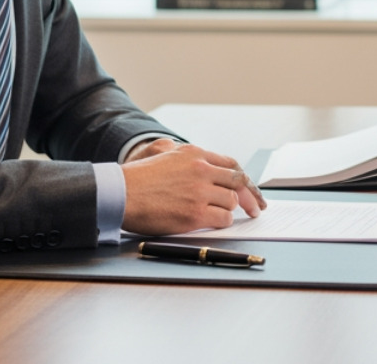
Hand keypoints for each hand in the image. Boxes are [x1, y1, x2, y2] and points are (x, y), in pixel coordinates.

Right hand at [121, 144, 266, 234]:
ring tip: (220, 215)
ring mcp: (199, 192)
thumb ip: (188, 158)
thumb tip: (209, 168)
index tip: (251, 189)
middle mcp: (201, 169)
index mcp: (195, 154)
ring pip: (231, 201)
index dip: (243, 179)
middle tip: (257, 208)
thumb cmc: (138, 179)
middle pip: (238, 181)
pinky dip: (223, 222)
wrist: (119, 194)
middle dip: (250, 196)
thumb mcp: (164, 155)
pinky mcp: (195, 214)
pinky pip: (223, 218)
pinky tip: (215, 222)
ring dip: (229, 210)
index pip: (231, 164)